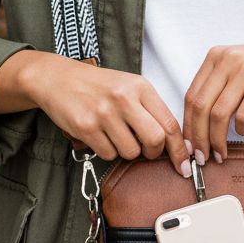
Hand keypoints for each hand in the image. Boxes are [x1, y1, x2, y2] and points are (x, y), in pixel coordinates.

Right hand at [25, 53, 192, 176]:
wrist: (58, 78)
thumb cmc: (98, 86)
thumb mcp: (129, 87)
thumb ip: (151, 109)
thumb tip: (175, 143)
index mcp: (140, 86)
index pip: (170, 123)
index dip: (179, 148)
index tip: (184, 163)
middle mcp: (124, 98)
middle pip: (155, 140)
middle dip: (154, 152)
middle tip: (147, 150)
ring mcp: (104, 113)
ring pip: (131, 152)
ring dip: (126, 151)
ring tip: (116, 135)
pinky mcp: (86, 127)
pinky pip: (108, 154)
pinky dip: (107, 151)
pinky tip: (100, 135)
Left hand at [182, 37, 243, 164]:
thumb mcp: (241, 66)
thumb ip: (219, 85)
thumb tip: (197, 123)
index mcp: (216, 56)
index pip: (190, 95)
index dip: (187, 125)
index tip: (189, 145)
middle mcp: (227, 60)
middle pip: (200, 106)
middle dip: (198, 137)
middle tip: (200, 157)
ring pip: (218, 114)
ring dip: (216, 140)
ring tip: (220, 154)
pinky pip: (243, 116)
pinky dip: (242, 131)